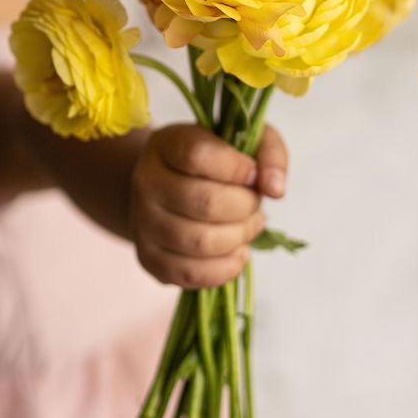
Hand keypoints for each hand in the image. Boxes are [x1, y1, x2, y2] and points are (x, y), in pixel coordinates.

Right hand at [128, 124, 286, 288]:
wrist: (168, 192)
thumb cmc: (214, 166)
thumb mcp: (243, 143)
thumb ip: (268, 153)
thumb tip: (274, 189)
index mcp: (167, 145)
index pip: (198, 155)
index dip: (237, 168)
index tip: (253, 174)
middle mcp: (146, 182)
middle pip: (205, 203)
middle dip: (246, 208)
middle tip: (254, 205)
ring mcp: (143, 223)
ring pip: (201, 242)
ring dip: (239, 238)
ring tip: (246, 227)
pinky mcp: (149, 258)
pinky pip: (191, 273)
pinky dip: (226, 267)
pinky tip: (236, 252)